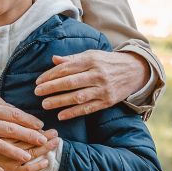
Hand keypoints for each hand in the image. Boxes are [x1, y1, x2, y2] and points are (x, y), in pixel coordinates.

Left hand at [34, 48, 150, 118]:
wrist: (134, 70)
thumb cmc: (107, 62)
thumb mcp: (91, 55)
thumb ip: (72, 59)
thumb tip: (53, 59)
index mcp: (91, 60)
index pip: (67, 68)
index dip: (50, 75)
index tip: (38, 81)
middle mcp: (97, 75)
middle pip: (70, 82)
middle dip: (52, 87)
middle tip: (37, 92)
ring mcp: (103, 89)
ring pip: (78, 97)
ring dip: (60, 101)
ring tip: (45, 104)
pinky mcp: (107, 101)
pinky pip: (88, 108)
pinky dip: (74, 112)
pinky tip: (61, 115)